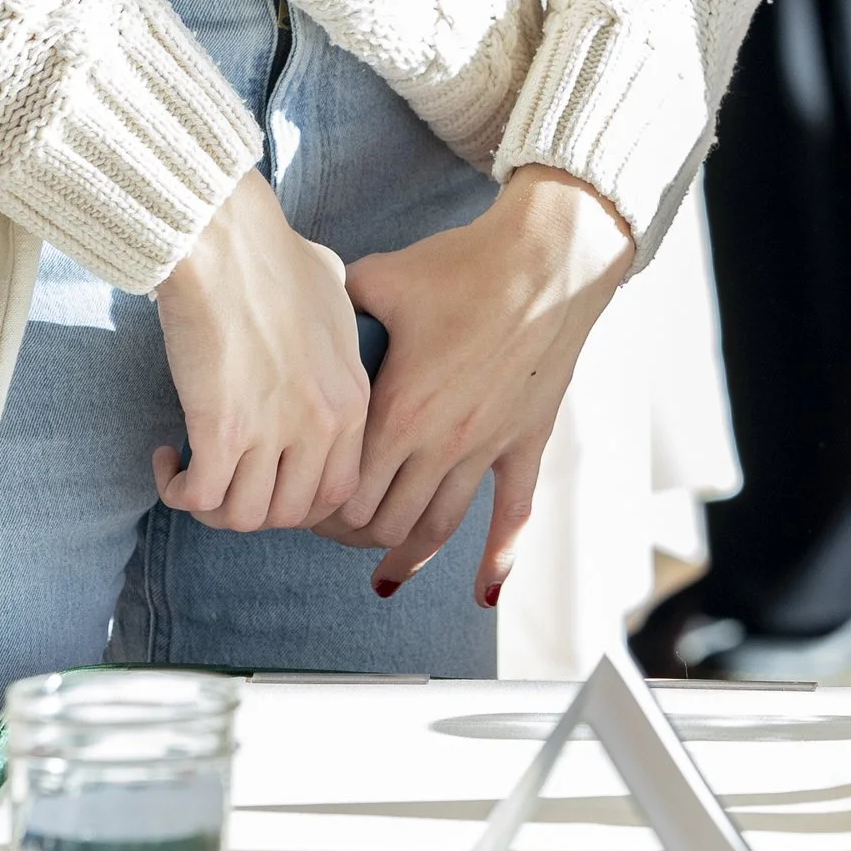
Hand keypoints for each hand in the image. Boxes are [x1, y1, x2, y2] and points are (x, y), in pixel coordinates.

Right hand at [151, 167, 369, 530]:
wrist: (227, 241)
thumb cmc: (275, 255)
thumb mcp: (337, 293)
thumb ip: (341, 323)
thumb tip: (329, 306)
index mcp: (352, 399)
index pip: (338, 491)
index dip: (297, 499)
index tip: (266, 479)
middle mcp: (320, 424)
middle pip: (291, 514)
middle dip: (254, 508)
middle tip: (225, 479)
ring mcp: (272, 431)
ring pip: (244, 516)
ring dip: (212, 506)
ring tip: (192, 473)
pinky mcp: (220, 430)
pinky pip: (200, 497)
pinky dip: (178, 491)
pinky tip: (167, 459)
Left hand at [330, 168, 635, 599]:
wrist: (547, 259)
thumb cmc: (466, 265)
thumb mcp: (381, 278)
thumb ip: (337, 305)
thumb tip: (304, 307)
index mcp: (398, 410)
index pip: (345, 491)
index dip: (317, 509)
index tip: (304, 505)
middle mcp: (439, 442)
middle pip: (384, 521)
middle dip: (351, 535)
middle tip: (333, 532)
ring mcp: (486, 448)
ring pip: (438, 527)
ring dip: (406, 556)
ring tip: (384, 575)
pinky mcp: (525, 442)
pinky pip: (513, 515)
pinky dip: (497, 559)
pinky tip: (483, 592)